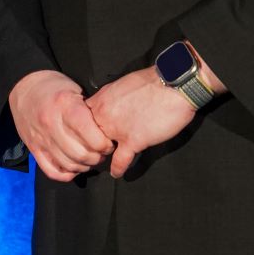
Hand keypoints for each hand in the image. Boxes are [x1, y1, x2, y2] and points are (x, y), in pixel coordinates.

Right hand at [9, 69, 110, 181]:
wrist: (24, 86)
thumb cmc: (55, 87)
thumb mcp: (75, 89)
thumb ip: (88, 110)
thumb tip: (105, 132)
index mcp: (66, 106)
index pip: (92, 137)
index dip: (105, 145)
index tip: (108, 143)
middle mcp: (52, 124)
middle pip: (82, 154)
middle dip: (97, 157)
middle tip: (101, 152)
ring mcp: (41, 138)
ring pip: (68, 165)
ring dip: (84, 166)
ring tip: (89, 159)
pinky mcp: (33, 148)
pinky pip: (51, 171)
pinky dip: (66, 174)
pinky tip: (74, 167)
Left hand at [85, 70, 199, 176]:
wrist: (174, 84)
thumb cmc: (153, 81)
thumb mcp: (122, 84)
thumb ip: (111, 98)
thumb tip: (109, 106)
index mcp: (101, 99)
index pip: (80, 119)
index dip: (82, 130)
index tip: (85, 136)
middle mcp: (104, 114)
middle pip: (86, 136)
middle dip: (89, 145)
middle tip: (92, 152)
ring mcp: (117, 128)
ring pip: (100, 149)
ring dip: (101, 157)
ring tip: (102, 162)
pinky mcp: (134, 140)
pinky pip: (120, 160)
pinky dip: (118, 169)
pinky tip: (117, 173)